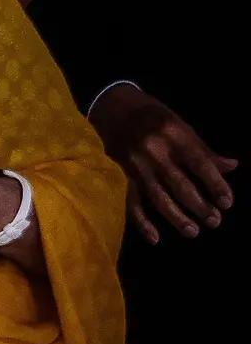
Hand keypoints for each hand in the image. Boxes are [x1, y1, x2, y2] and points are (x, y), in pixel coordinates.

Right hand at [89, 84, 236, 242]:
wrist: (111, 106)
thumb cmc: (152, 115)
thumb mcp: (181, 125)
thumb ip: (203, 149)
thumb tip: (231, 167)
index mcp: (174, 135)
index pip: (201, 164)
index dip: (216, 185)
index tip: (227, 203)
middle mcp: (155, 152)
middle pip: (181, 185)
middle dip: (200, 206)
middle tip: (214, 222)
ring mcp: (135, 166)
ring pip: (158, 198)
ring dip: (177, 218)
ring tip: (193, 231)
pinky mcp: (121, 175)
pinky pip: (131, 202)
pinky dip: (142, 222)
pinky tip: (154, 238)